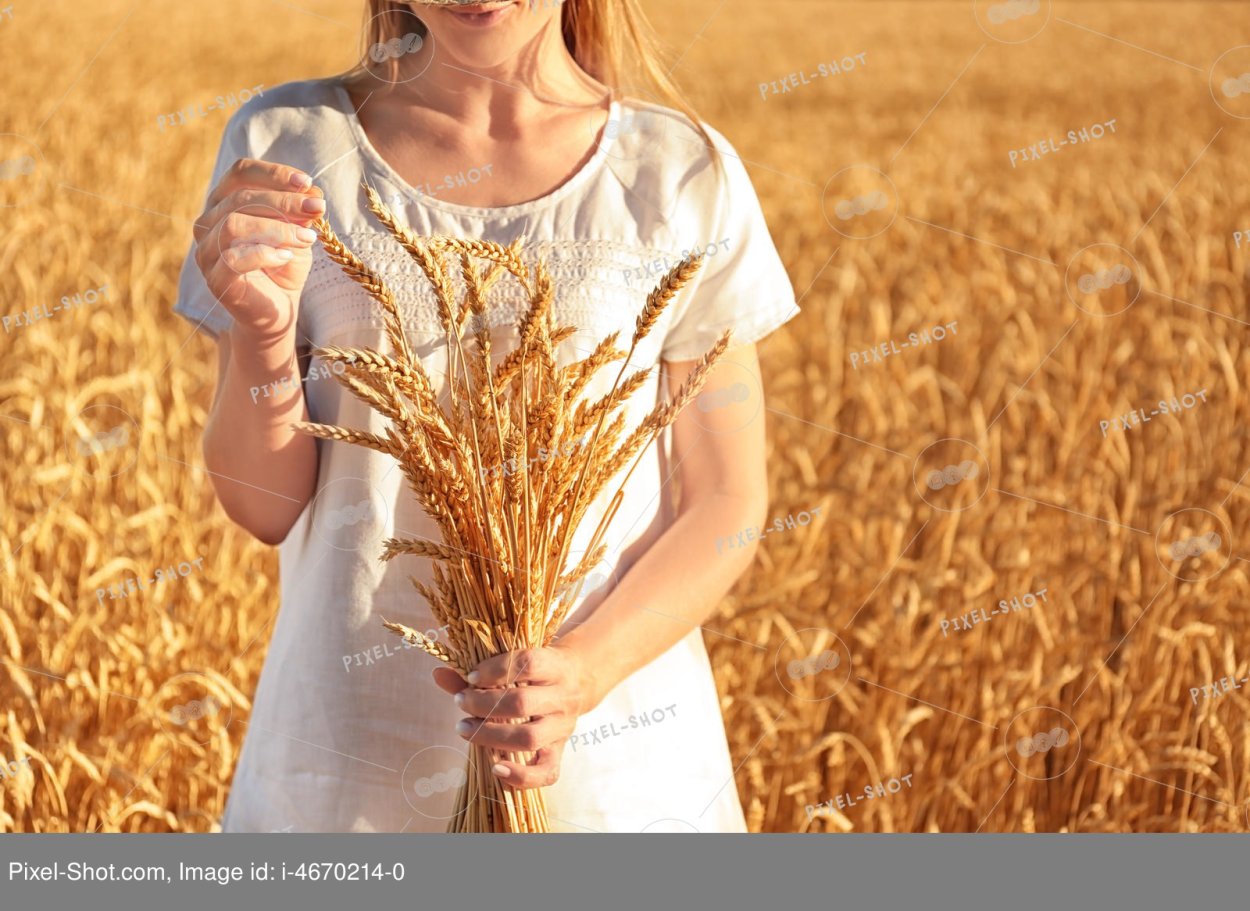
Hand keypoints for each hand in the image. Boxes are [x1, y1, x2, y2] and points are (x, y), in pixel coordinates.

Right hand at [193, 157, 324, 343]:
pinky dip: (263, 253)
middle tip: (317, 208)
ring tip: (307, 238)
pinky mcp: (214, 279)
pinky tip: (286, 256)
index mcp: (224, 202)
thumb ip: (301, 212)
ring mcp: (206, 252)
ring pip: (233, 224)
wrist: (276, 310)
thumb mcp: (298, 232)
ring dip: (277, 227)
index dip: (273, 173)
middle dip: (284, 200)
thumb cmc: (283, 265)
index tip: (307, 183)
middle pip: (240, 197)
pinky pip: (232, 258)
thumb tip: (312, 191)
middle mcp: (208, 223)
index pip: (240, 173)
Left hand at [431, 645, 600, 789]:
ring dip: (490, 736)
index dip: (494, 670)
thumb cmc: (537, 671)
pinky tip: (495, 766)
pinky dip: (520, 776)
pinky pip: (546, 773)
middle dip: (483, 704)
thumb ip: (478, 672)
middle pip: (522, 703)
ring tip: (463, 729)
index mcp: (555, 666)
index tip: (470, 676)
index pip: (527, 664)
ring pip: (529, 738)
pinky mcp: (560, 751)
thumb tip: (438, 675)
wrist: (579, 680)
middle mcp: (563, 697)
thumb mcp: (517, 663)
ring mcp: (564, 727)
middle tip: (460, 701)